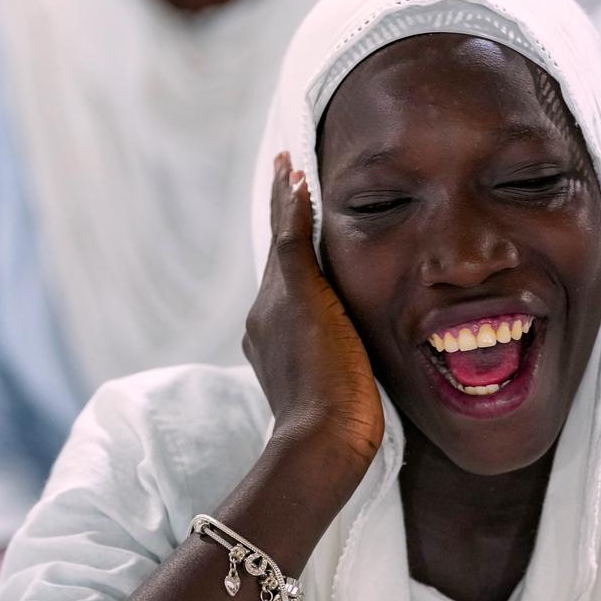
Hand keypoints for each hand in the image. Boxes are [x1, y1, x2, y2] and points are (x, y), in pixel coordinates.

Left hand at [242, 153, 383, 467]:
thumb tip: (292, 187)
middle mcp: (269, 319)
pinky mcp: (306, 371)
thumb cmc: (324, 372)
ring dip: (305, 257)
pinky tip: (331, 301)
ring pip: (295, 287)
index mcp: (271, 298)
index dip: (286, 194)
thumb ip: (297, 242)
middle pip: (285, 256)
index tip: (288, 157)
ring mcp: (285, 347)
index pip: (281, 232)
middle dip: (293, 220)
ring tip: (318, 233)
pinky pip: (310, 316)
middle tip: (300, 181)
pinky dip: (317, 293)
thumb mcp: (308, 297)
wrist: (326, 444)